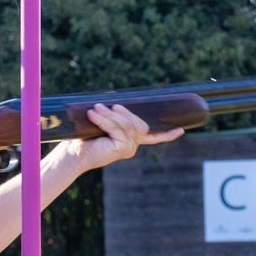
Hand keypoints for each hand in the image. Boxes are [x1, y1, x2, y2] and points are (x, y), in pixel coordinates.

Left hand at [56, 104, 184, 172]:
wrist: (73, 154)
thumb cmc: (85, 138)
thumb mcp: (103, 122)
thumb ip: (114, 114)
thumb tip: (116, 101)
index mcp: (130, 140)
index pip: (153, 137)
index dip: (167, 134)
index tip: (181, 130)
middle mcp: (132, 146)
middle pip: (138, 123)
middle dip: (121, 113)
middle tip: (101, 106)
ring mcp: (128, 149)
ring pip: (126, 125)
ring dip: (110, 115)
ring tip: (94, 110)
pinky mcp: (121, 149)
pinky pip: (117, 129)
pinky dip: (104, 120)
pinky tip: (93, 115)